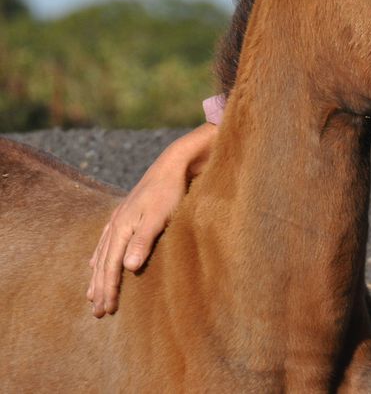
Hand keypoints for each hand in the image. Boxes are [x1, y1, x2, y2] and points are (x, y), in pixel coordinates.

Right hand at [86, 122, 217, 316]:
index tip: (105, 310)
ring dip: (97, 275)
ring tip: (91, 294)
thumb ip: (143, 241)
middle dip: (99, 288)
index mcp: (122, 228)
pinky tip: (95, 262)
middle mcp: (116, 224)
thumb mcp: (159, 217)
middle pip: (103, 263)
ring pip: (102, 254)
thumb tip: (126, 268)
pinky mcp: (127, 214)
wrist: (174, 164)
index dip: (108, 289)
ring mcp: (119, 218)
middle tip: (97, 312)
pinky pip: (106, 241)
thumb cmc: (170, 191)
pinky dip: (100, 256)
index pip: (112, 266)